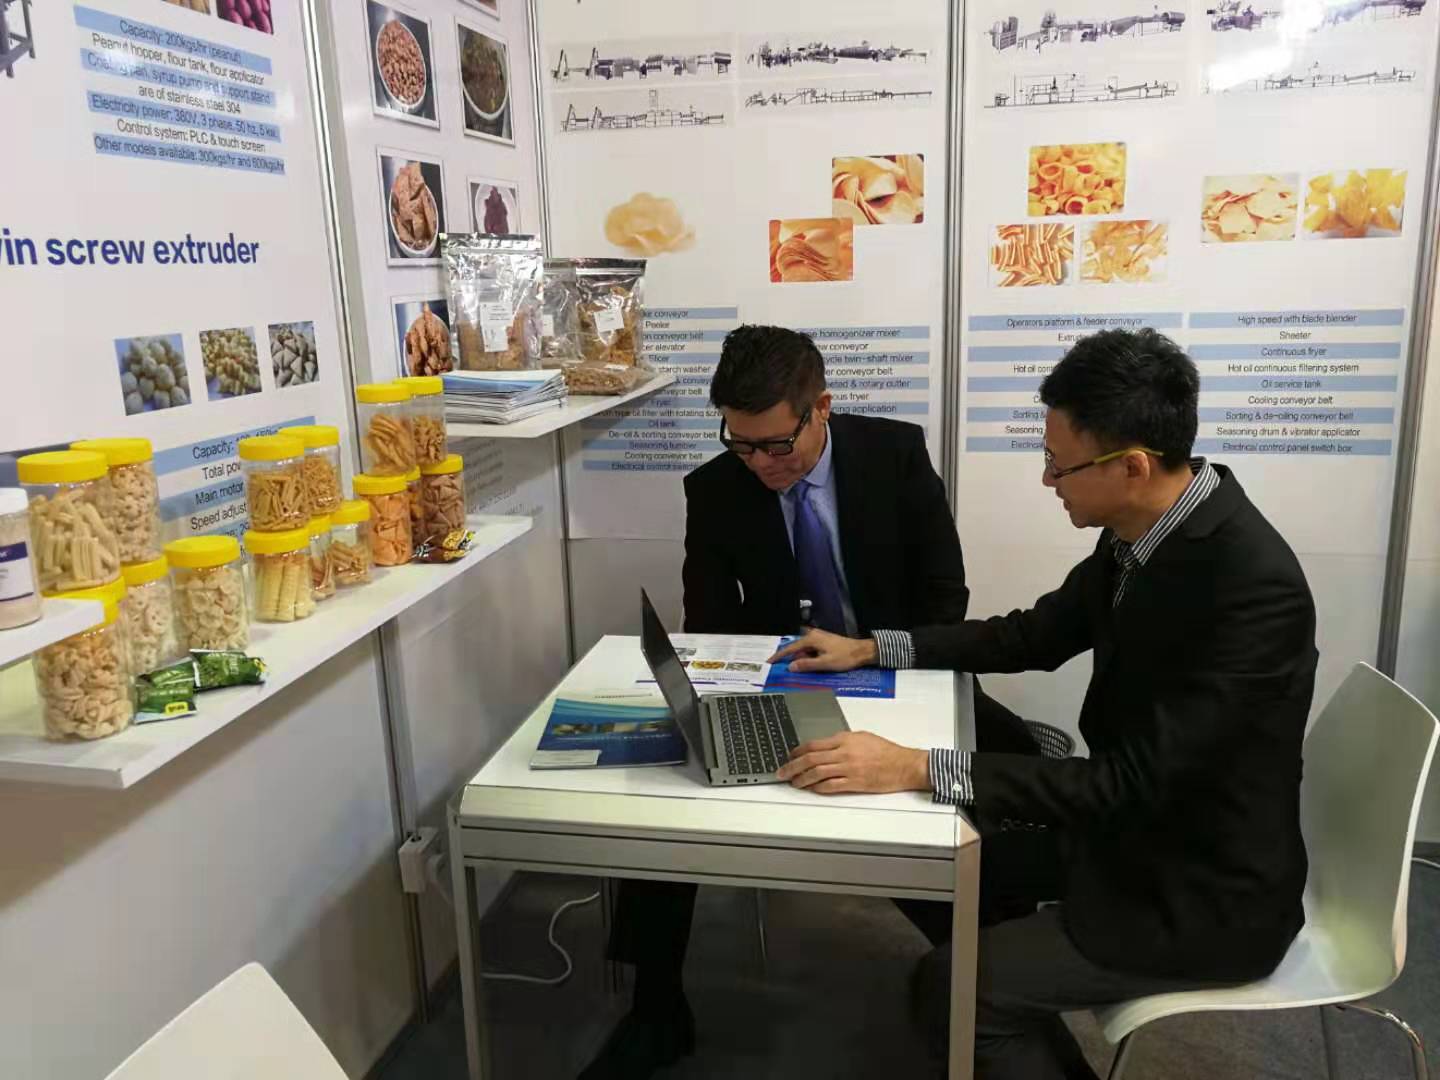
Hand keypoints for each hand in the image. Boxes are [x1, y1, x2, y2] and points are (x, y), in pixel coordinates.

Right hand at [768, 629, 877, 672]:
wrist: (862, 651)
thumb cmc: (845, 657)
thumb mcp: (824, 663)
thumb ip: (807, 665)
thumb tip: (791, 667)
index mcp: (811, 639)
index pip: (790, 648)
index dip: (779, 656)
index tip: (770, 661)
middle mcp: (813, 635)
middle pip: (797, 649)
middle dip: (795, 660)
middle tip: (794, 671)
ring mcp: (819, 638)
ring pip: (805, 650)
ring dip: (804, 660)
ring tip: (813, 668)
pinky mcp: (824, 642)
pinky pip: (811, 650)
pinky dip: (810, 658)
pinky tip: (816, 665)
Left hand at [776, 731, 929, 795]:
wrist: (903, 765)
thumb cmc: (886, 750)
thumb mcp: (862, 737)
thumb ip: (842, 741)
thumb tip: (825, 747)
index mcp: (844, 739)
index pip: (813, 744)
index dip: (797, 751)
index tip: (789, 756)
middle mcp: (844, 753)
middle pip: (810, 759)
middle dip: (792, 766)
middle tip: (782, 772)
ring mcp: (848, 769)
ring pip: (817, 773)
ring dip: (802, 779)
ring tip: (794, 783)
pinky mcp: (855, 783)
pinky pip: (831, 786)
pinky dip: (818, 788)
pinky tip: (812, 789)